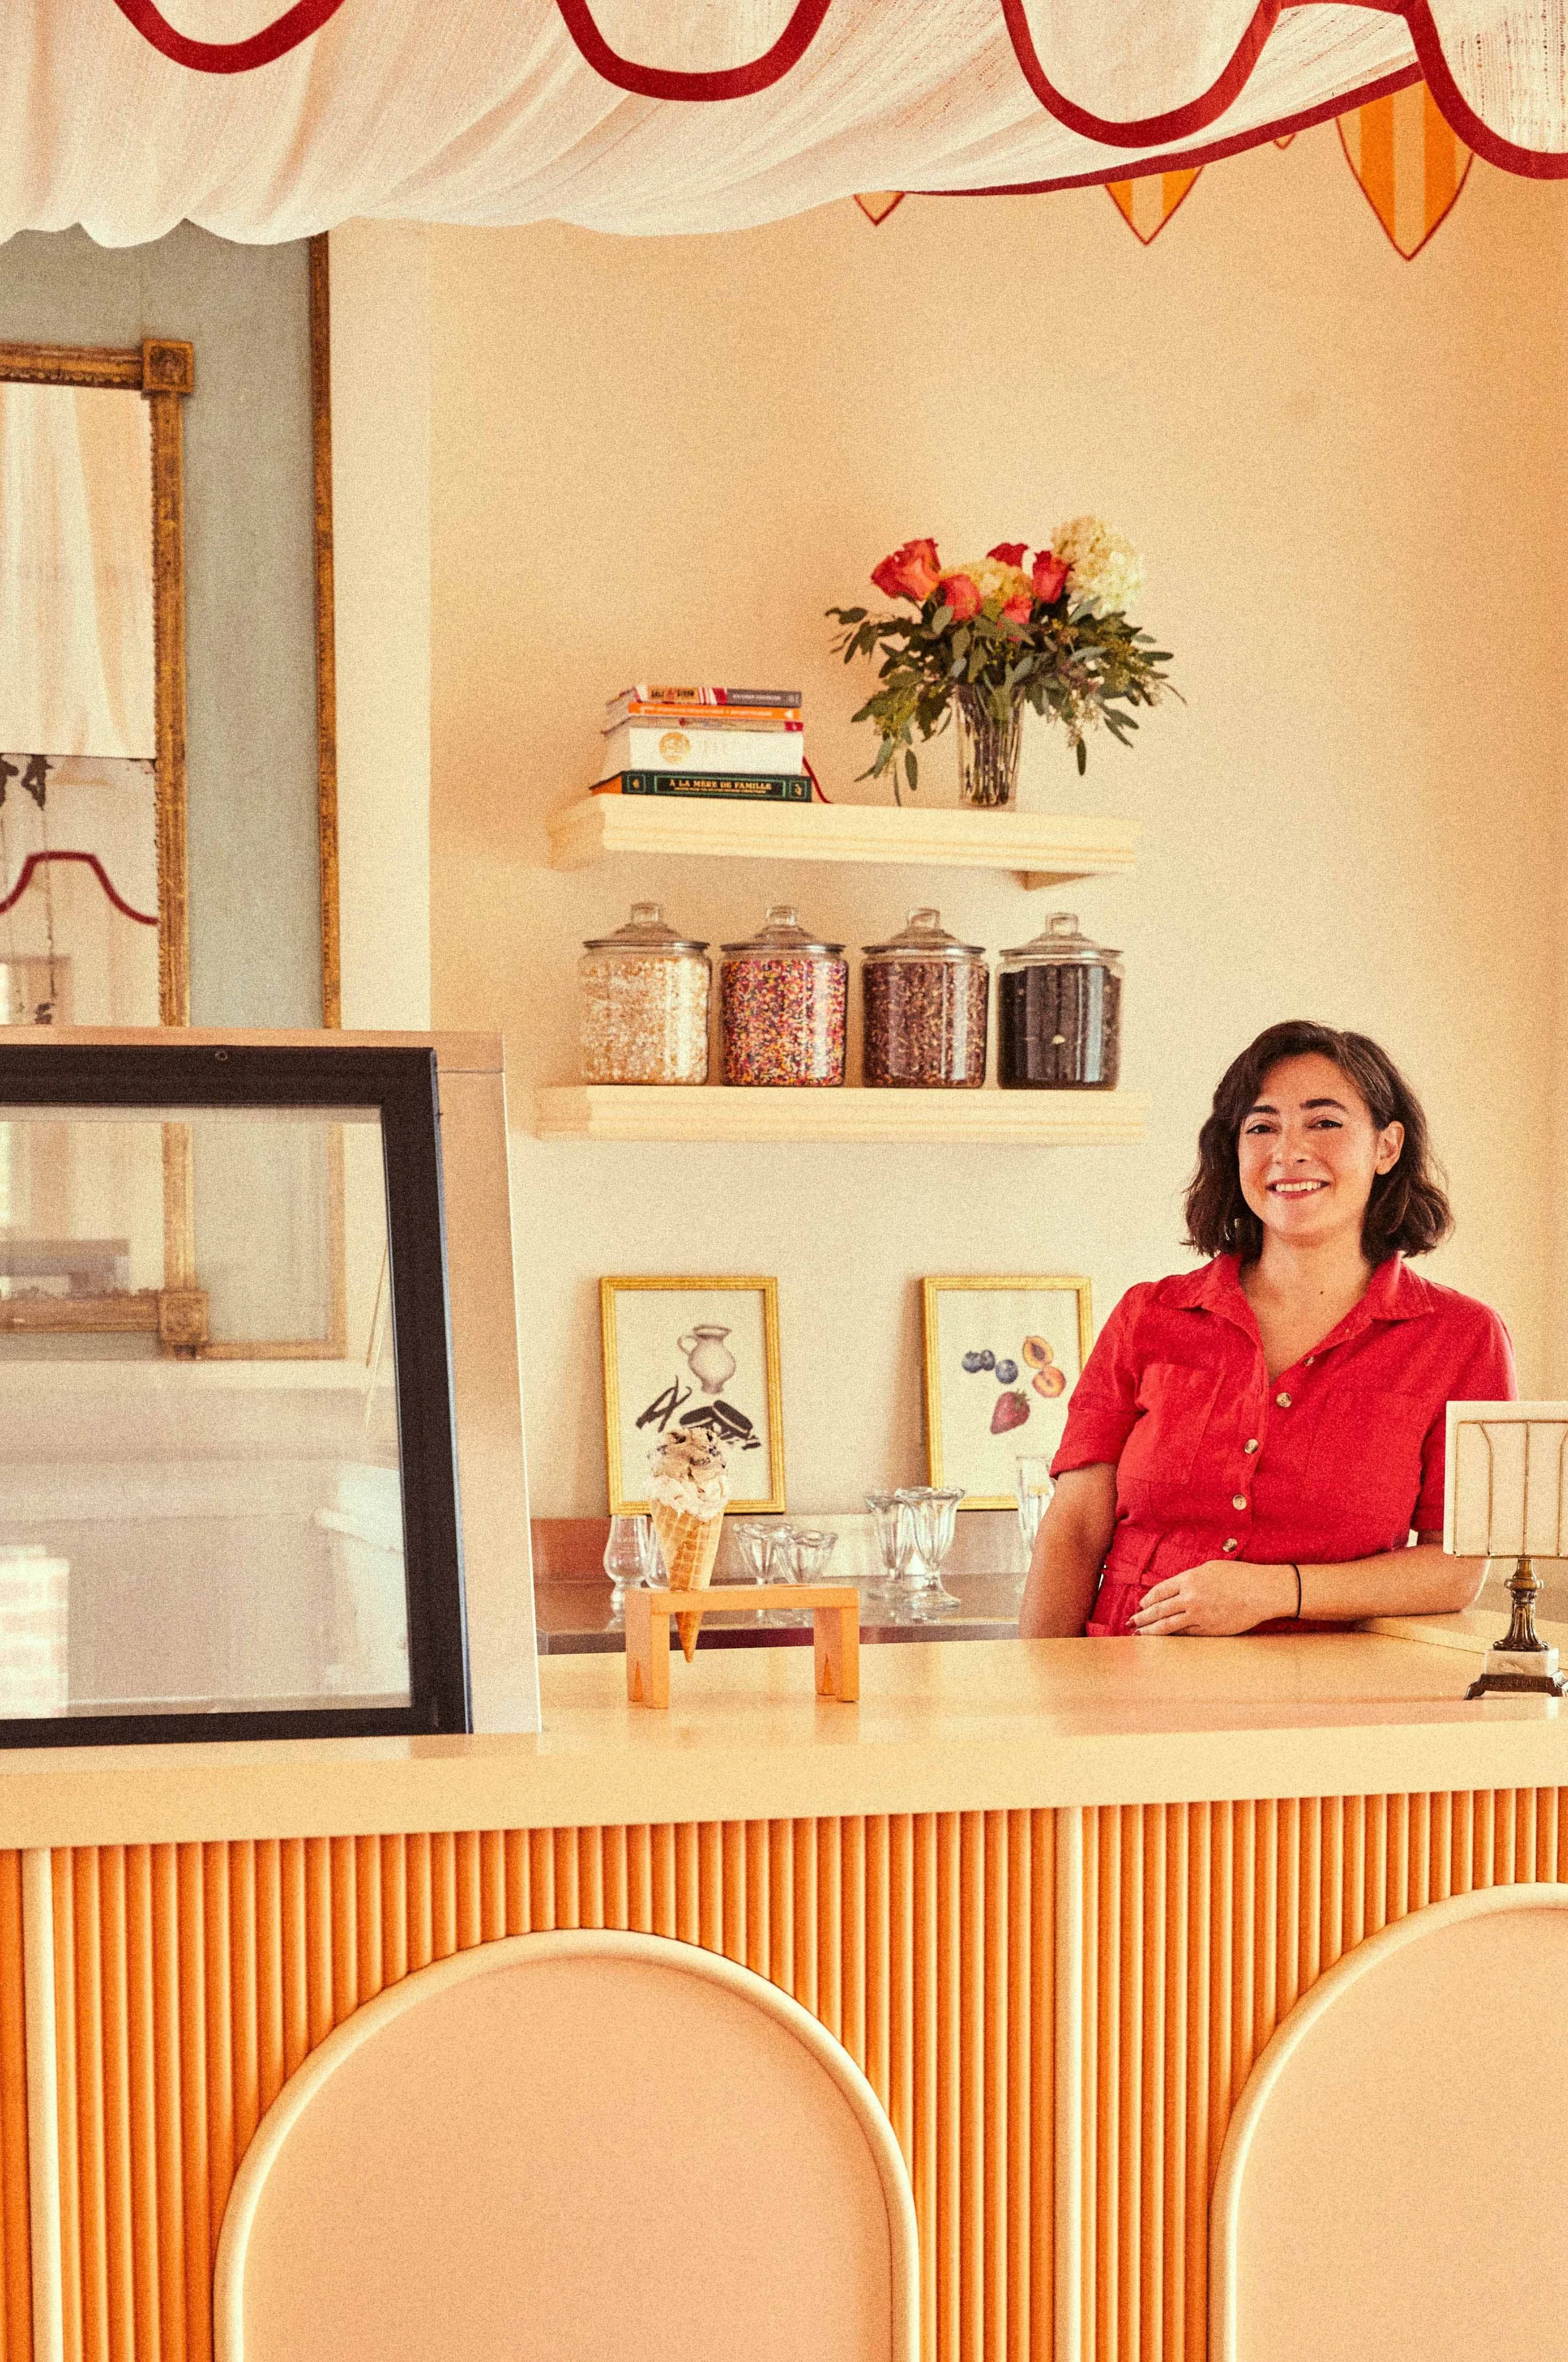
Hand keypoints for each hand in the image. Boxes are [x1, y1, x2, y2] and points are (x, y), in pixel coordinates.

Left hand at [1130, 1560, 1296, 1636]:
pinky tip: (1164, 1640)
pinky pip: (1185, 1635)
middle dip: (1142, 1618)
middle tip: (1131, 1623)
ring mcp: (1199, 1616)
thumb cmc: (1239, 1576)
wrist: (1261, 1592)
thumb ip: (1190, 1579)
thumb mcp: (1210, 1569)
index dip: (1147, 1600)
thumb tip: (1175, 1589)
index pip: (1159, 1592)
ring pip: (1168, 1626)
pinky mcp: (1209, 1630)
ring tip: (1140, 1635)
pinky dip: (1172, 1638)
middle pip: (1159, 1610)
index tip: (1140, 1606)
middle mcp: (1190, 1598)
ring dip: (1151, 1631)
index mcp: (1189, 1579)